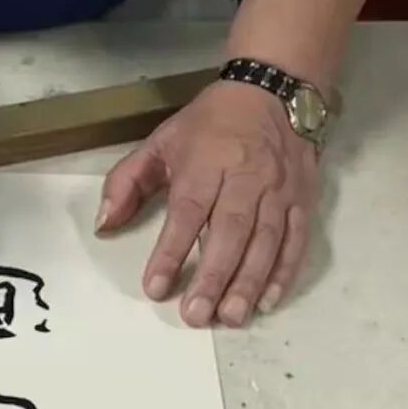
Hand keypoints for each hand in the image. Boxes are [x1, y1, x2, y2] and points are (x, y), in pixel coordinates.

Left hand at [97, 81, 319, 326]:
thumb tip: (104, 224)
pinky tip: (269, 301)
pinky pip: (296, 239)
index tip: (156, 287)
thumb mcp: (161, 141)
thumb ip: (127, 181)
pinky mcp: (303, 199)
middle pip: (229, 231)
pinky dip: (284, 272)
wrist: (272, 91)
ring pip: (266, 241)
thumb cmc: (211, 123)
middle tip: (196, 315)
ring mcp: (278, 190)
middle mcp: (245, 177)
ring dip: (249, 282)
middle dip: (213, 276)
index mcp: (205, 162)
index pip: (187, 211)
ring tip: (231, 317)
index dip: (171, 251)